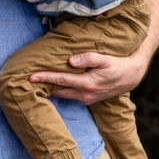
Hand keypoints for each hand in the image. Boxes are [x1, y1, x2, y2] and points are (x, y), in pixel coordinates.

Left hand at [30, 49, 148, 104]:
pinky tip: (52, 86)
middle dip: (43, 87)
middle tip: (26, 82)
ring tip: (35, 85)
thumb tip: (71, 60)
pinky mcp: (88, 100)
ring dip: (50, 90)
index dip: (45, 78)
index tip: (30, 77)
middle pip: (58, 91)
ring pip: (63, 95)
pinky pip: (70, 96)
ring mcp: (86, 99)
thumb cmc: (118, 64)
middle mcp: (84, 94)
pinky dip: (60, 91)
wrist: (131, 76)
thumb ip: (89, 58)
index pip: (61, 80)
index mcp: (87, 84)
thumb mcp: (106, 59)